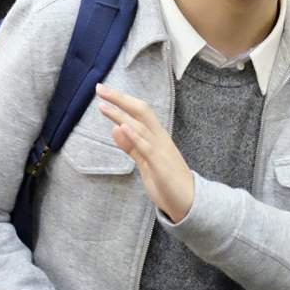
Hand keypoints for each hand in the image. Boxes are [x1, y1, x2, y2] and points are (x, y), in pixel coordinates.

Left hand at [97, 83, 194, 222]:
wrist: (189, 201)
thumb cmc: (167, 181)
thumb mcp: (145, 161)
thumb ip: (131, 145)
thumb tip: (115, 128)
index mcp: (157, 136)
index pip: (139, 111)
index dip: (122, 100)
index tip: (104, 90)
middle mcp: (160, 138)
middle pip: (140, 111)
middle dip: (120, 99)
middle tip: (100, 88)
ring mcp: (161, 150)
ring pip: (140, 126)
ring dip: (121, 115)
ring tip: (104, 105)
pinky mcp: (159, 164)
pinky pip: (145, 147)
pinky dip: (134, 135)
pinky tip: (122, 126)